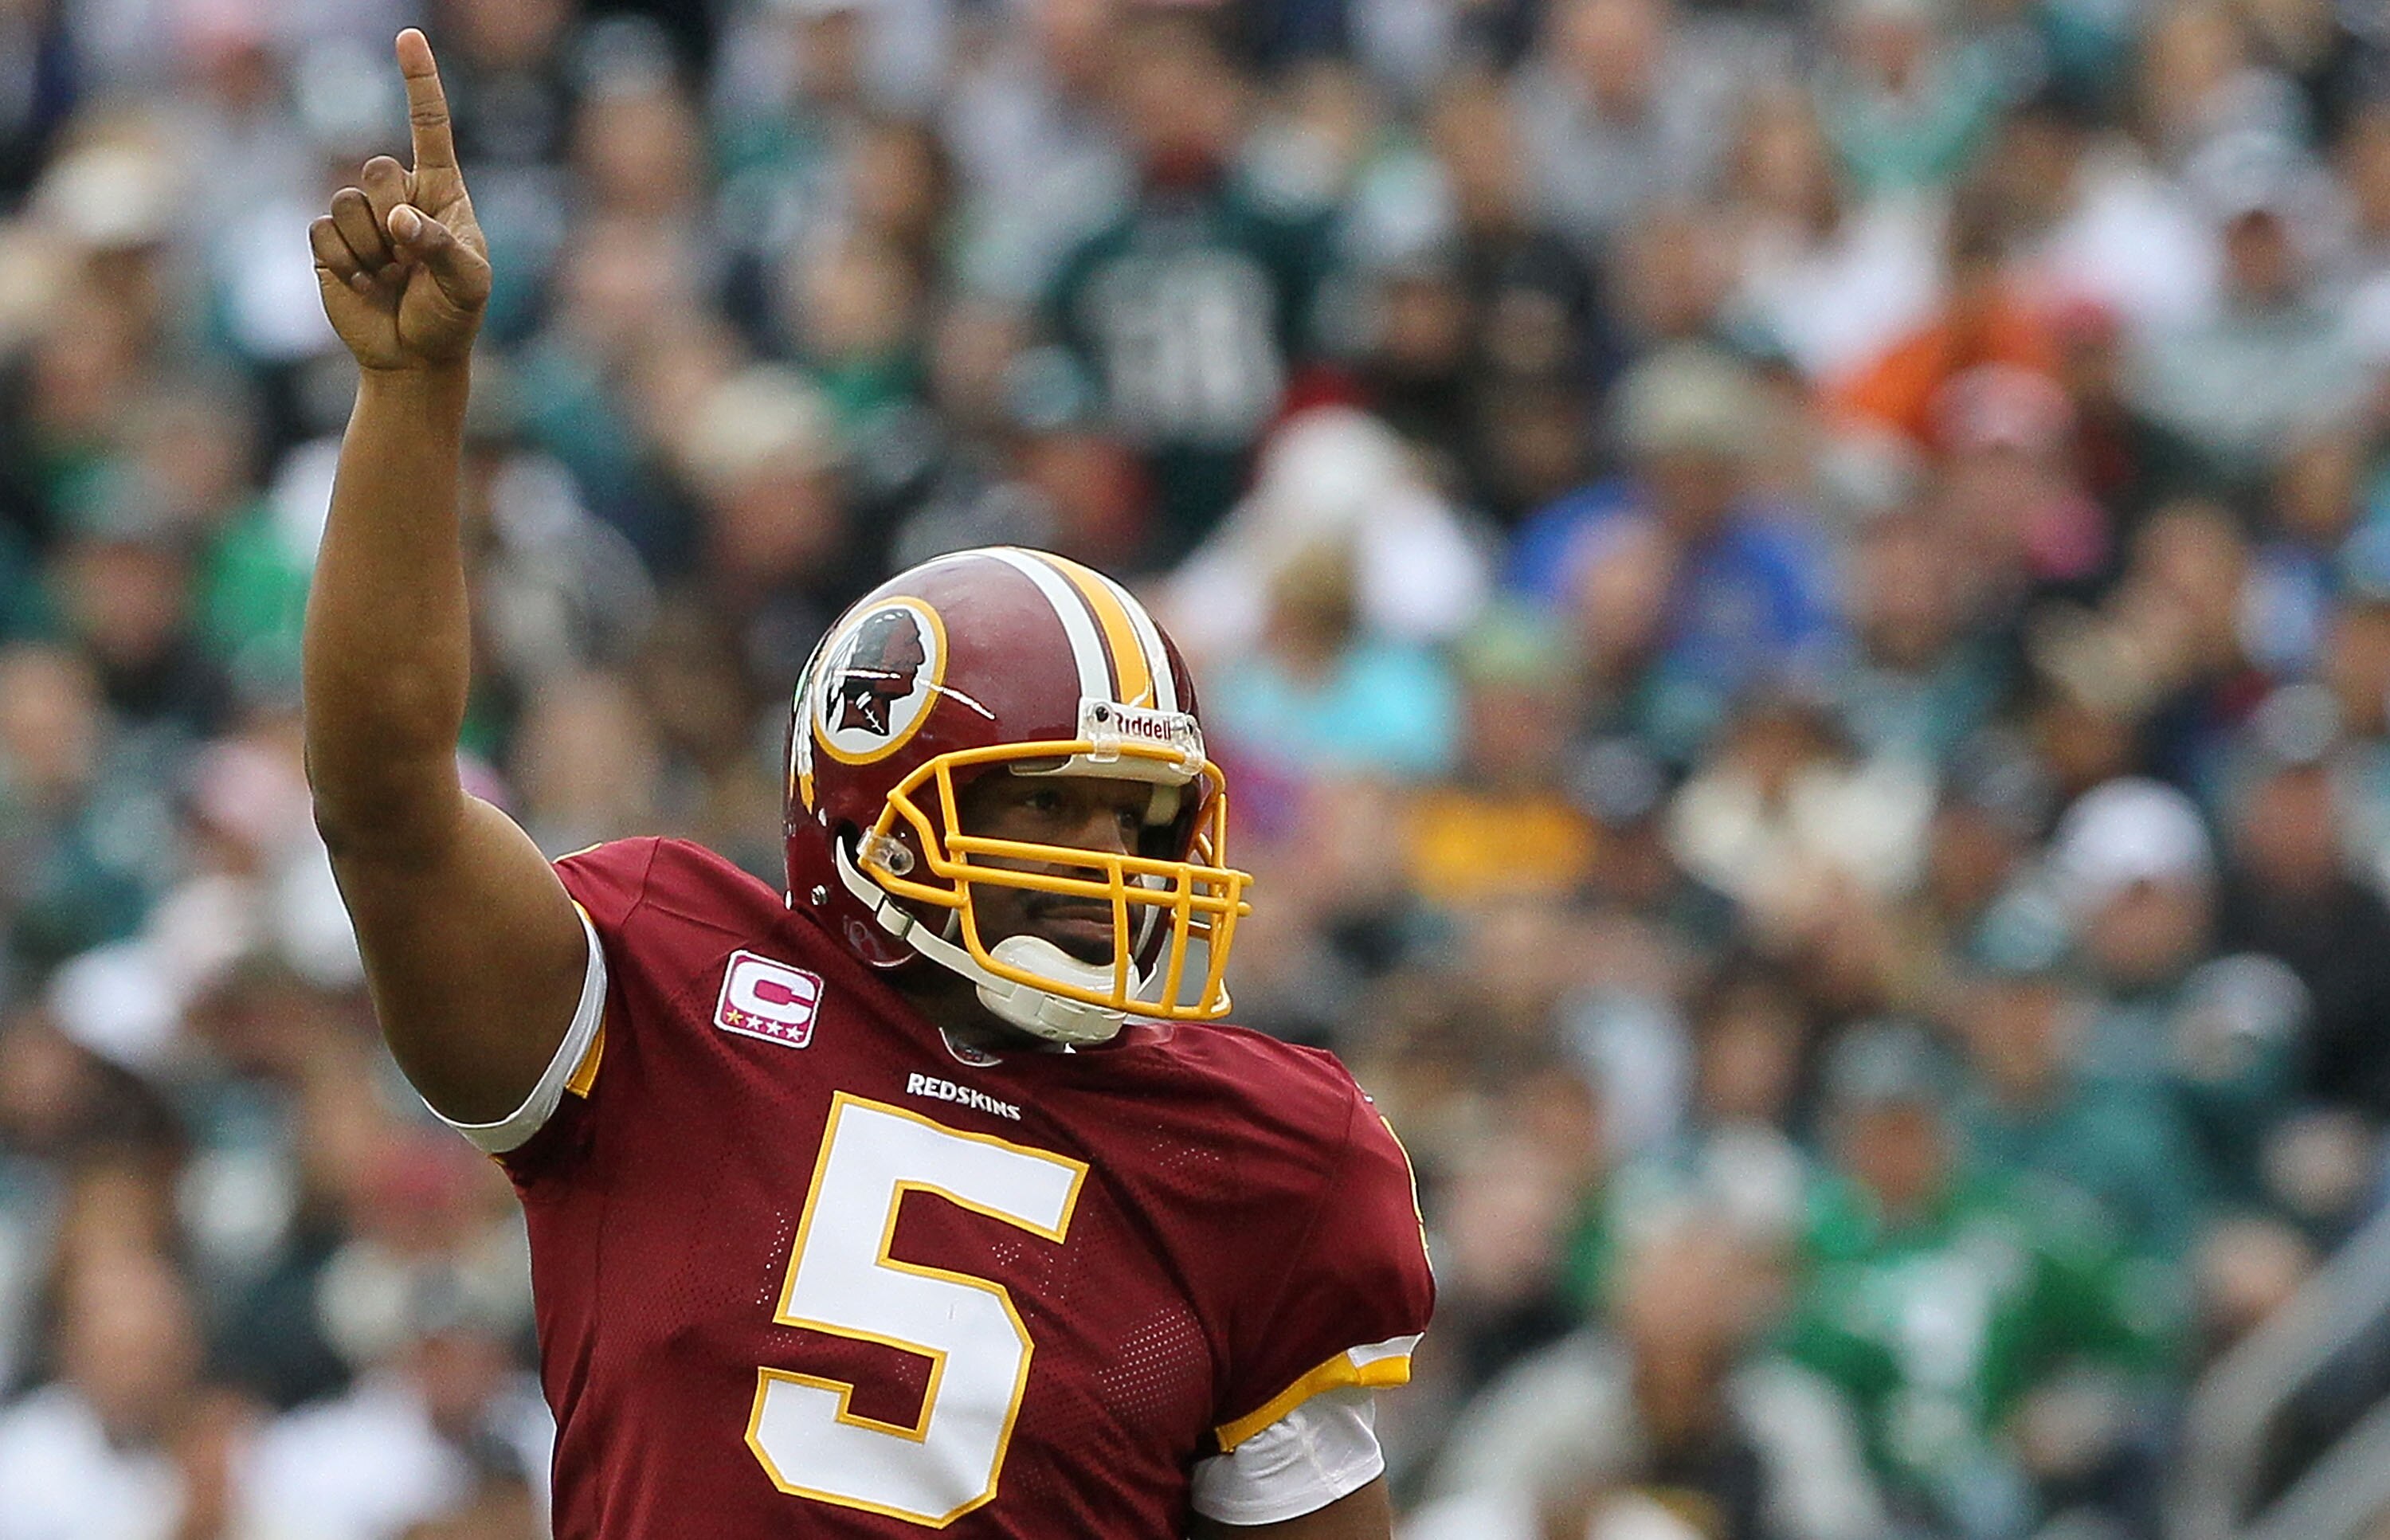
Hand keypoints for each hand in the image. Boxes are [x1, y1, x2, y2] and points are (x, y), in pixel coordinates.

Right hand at [311, 29, 490, 371]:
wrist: (414, 358)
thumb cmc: (452, 316)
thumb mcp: (468, 285)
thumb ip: (441, 247)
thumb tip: (399, 221)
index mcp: (442, 192)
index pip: (430, 127)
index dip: (419, 82)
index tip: (409, 38)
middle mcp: (399, 196)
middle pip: (378, 169)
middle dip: (393, 217)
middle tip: (408, 260)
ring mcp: (362, 218)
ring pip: (348, 203)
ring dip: (371, 250)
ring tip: (390, 278)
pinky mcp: (329, 242)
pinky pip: (323, 231)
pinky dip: (345, 264)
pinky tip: (364, 285)